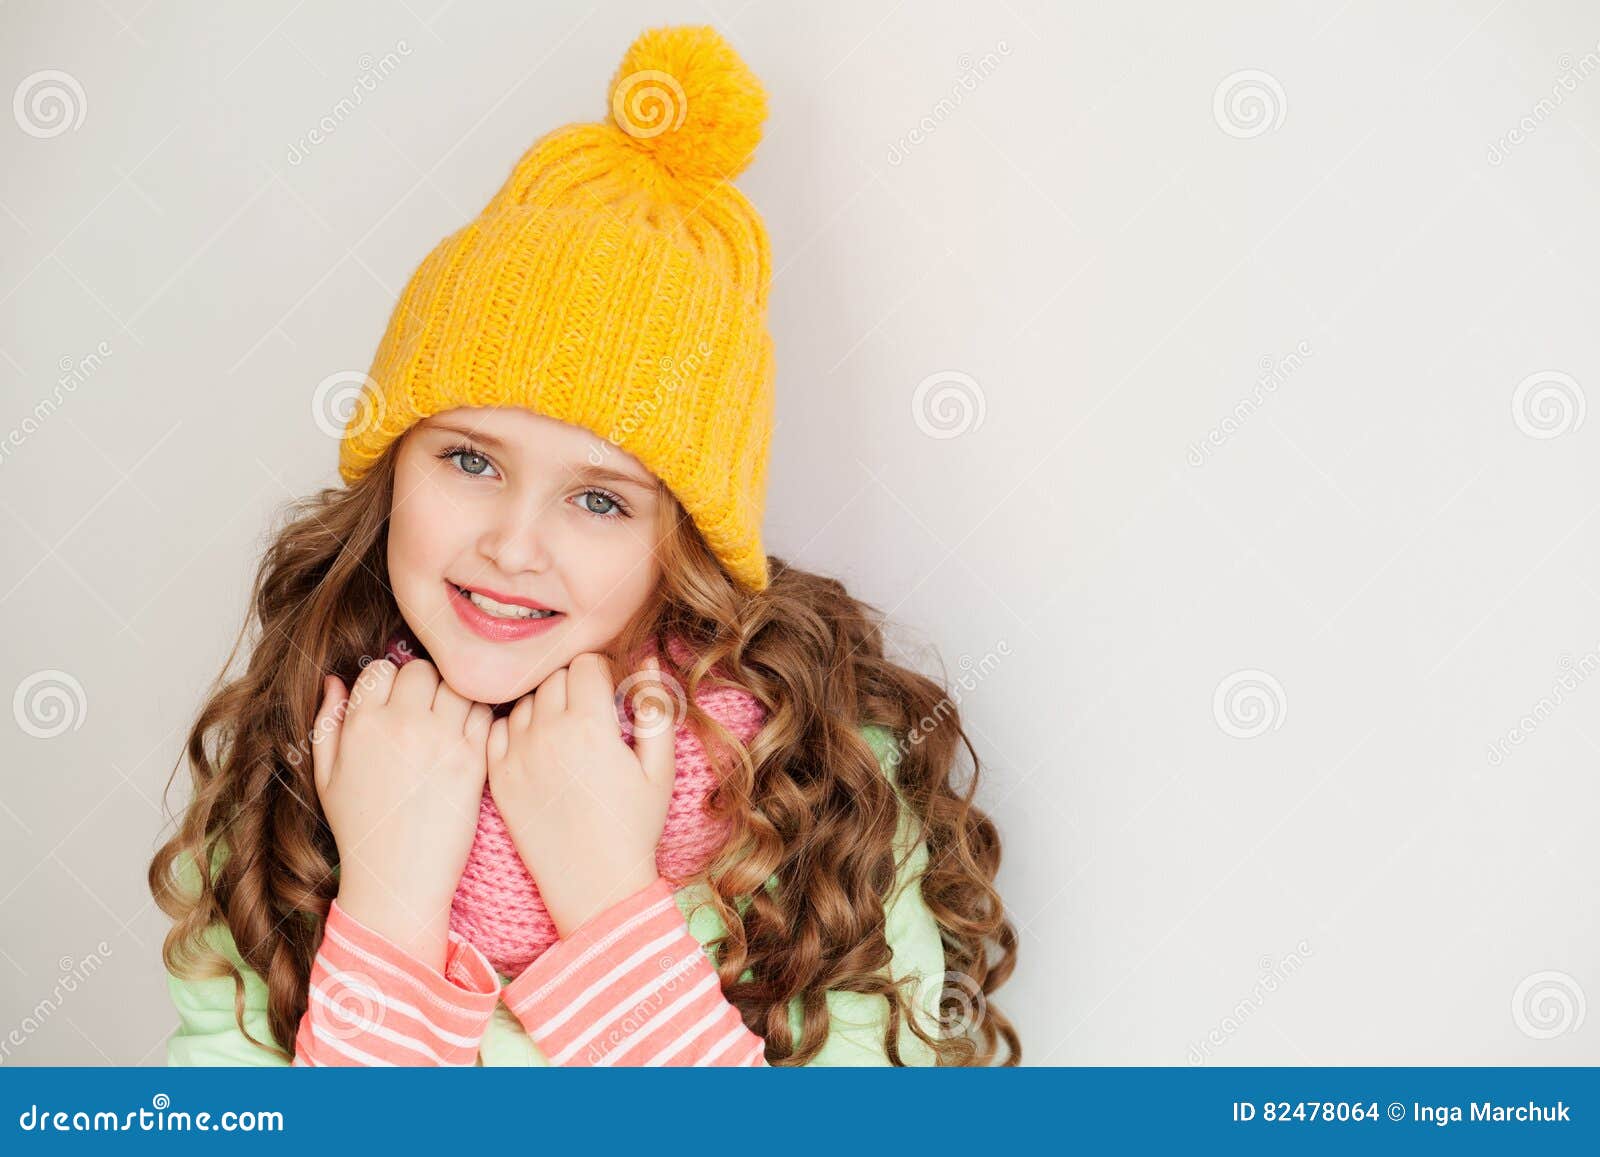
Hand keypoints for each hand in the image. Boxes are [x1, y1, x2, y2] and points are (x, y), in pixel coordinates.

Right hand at [311, 657, 493, 969]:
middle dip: (424, 685)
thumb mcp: (327, 776)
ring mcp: (441, 740)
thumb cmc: (360, 830)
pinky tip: (469, 739)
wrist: (397, 879)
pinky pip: (486, 714)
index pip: (382, 669)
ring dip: (455, 697)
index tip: (396, 704)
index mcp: (362, 725)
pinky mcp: (473, 760)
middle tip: (426, 712)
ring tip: (450, 722)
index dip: (390, 683)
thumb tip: (335, 680)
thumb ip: (327, 723)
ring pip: (458, 685)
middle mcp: (402, 725)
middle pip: (423, 670)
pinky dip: (481, 719)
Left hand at [487, 653, 676, 938]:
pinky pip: (498, 728)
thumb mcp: (660, 767)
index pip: (586, 663)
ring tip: (565, 732)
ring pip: (525, 699)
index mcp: (591, 726)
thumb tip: (647, 660)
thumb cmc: (634, 825)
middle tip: (590, 712)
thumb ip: (655, 707)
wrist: (594, 883)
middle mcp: (548, 734)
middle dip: (574, 684)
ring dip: (544, 704)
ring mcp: (517, 755)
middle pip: (554, 675)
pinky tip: (538, 746)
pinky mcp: (498, 776)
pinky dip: (516, 728)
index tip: (611, 693)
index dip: (603, 672)